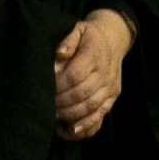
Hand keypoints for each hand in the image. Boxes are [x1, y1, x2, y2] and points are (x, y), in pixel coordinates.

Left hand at [52, 9, 133, 140]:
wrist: (113, 41)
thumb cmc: (88, 37)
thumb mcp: (77, 29)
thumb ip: (67, 40)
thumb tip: (59, 54)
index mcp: (95, 55)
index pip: (75, 74)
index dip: (58, 85)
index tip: (45, 88)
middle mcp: (105, 73)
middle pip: (82, 94)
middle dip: (61, 103)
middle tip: (46, 106)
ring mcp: (111, 88)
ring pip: (91, 108)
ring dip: (70, 116)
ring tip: (54, 117)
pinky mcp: (112, 99)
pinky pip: (100, 117)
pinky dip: (84, 127)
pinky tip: (69, 129)